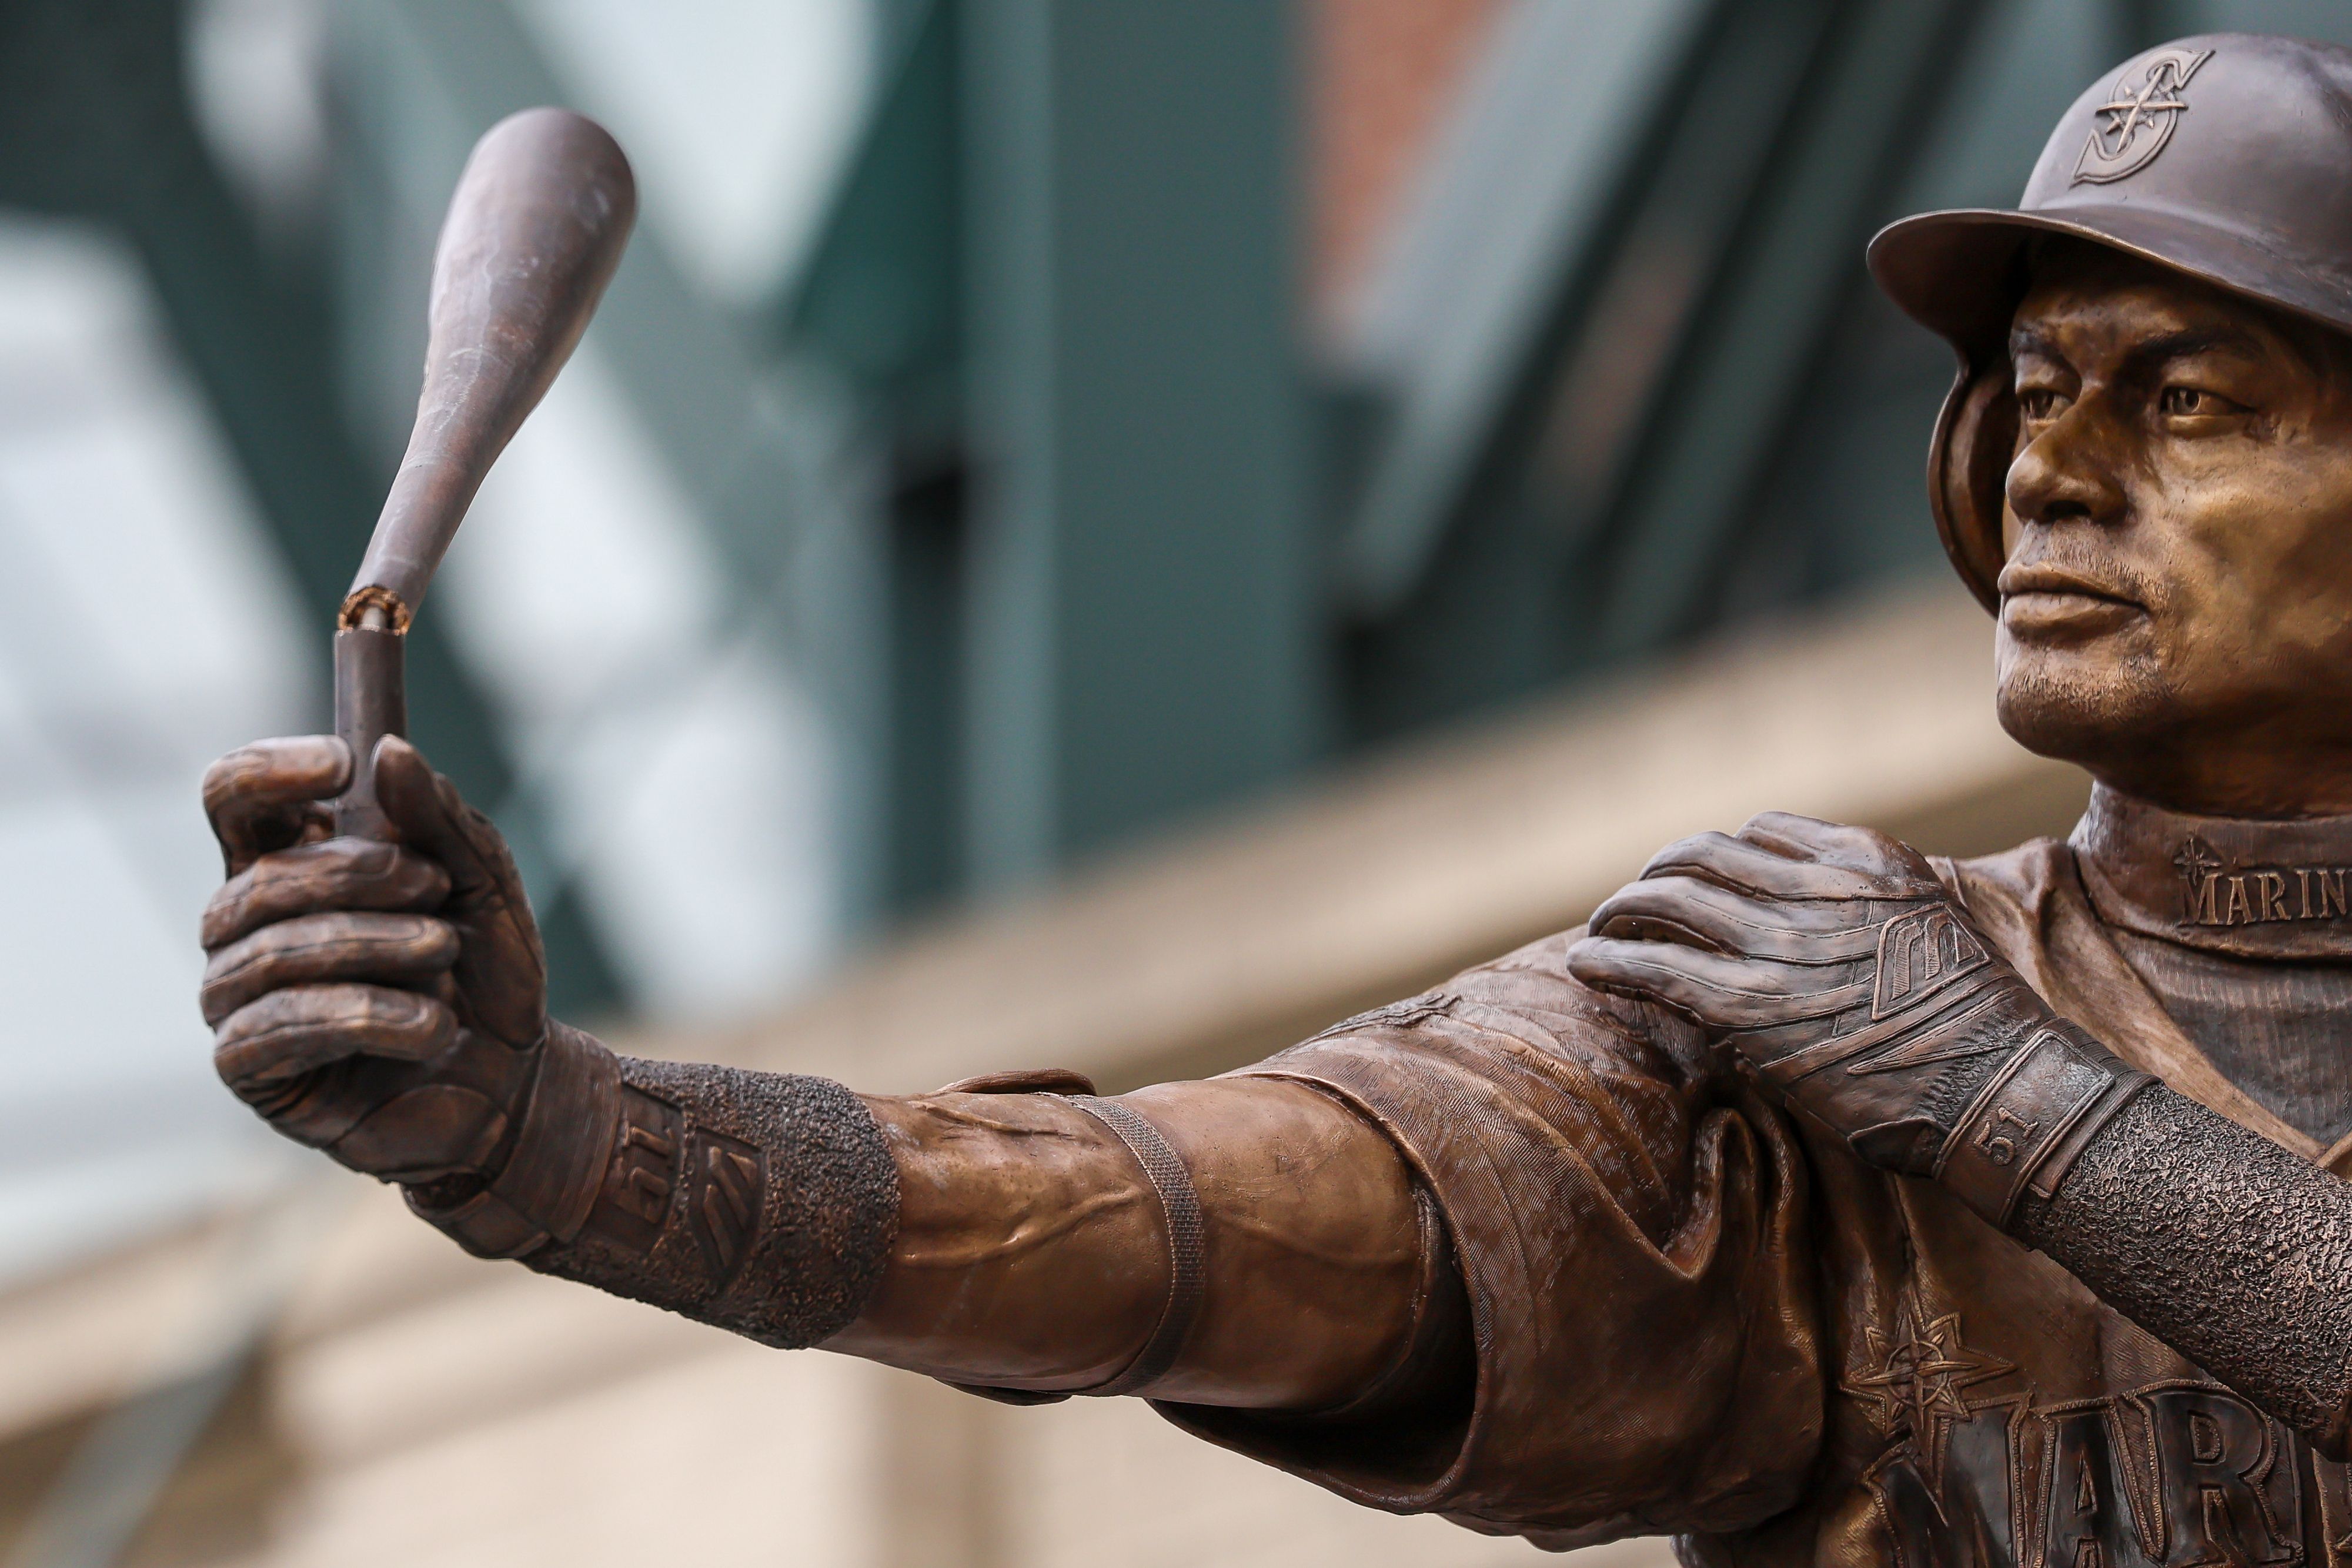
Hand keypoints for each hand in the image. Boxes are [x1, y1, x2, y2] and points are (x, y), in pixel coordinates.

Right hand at [200, 734, 547, 1185]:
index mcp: (288, 864)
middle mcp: (244, 927)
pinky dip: (365, 1018)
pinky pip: (278, 1028)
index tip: (343, 764)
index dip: (270, 771)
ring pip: (275, 953)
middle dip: (360, 875)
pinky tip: (431, 1025)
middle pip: (262, 878)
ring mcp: (238, 998)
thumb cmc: (486, 975)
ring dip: (374, 947)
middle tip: (438, 887)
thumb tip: (388, 751)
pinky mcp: (250, 1070)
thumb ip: (437, 818)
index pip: (232, 797)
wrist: (516, 1080)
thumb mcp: (482, 883)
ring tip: (444, 953)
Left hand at [1567, 813, 2148, 1224]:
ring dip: (1621, 910)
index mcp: (1865, 859)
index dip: (1722, 854)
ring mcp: (1777, 945)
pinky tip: (1584, 967)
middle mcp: (1813, 888)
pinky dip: (1607, 960)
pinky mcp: (1746, 1008)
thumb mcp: (1935, 923)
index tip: (1702, 876)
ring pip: (1667, 899)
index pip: (1764, 831)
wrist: (2002, 1087)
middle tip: (1636, 899)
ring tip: (1601, 929)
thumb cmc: (1980, 1026)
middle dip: (1660, 872)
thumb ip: (1871, 903)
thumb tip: (1812, 910)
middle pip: (1702, 854)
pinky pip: (1652, 967)